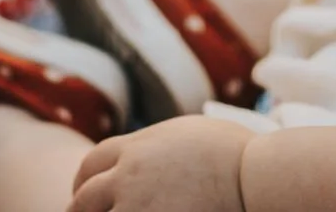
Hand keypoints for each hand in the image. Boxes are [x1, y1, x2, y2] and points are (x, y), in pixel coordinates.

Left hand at [68, 117, 249, 211]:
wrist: (254, 177)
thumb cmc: (234, 153)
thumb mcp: (187, 132)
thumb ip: (158, 142)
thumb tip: (153, 147)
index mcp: (136, 147)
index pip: (93, 163)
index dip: (85, 180)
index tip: (86, 193)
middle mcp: (128, 176)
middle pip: (85, 197)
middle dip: (81, 209)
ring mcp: (136, 207)